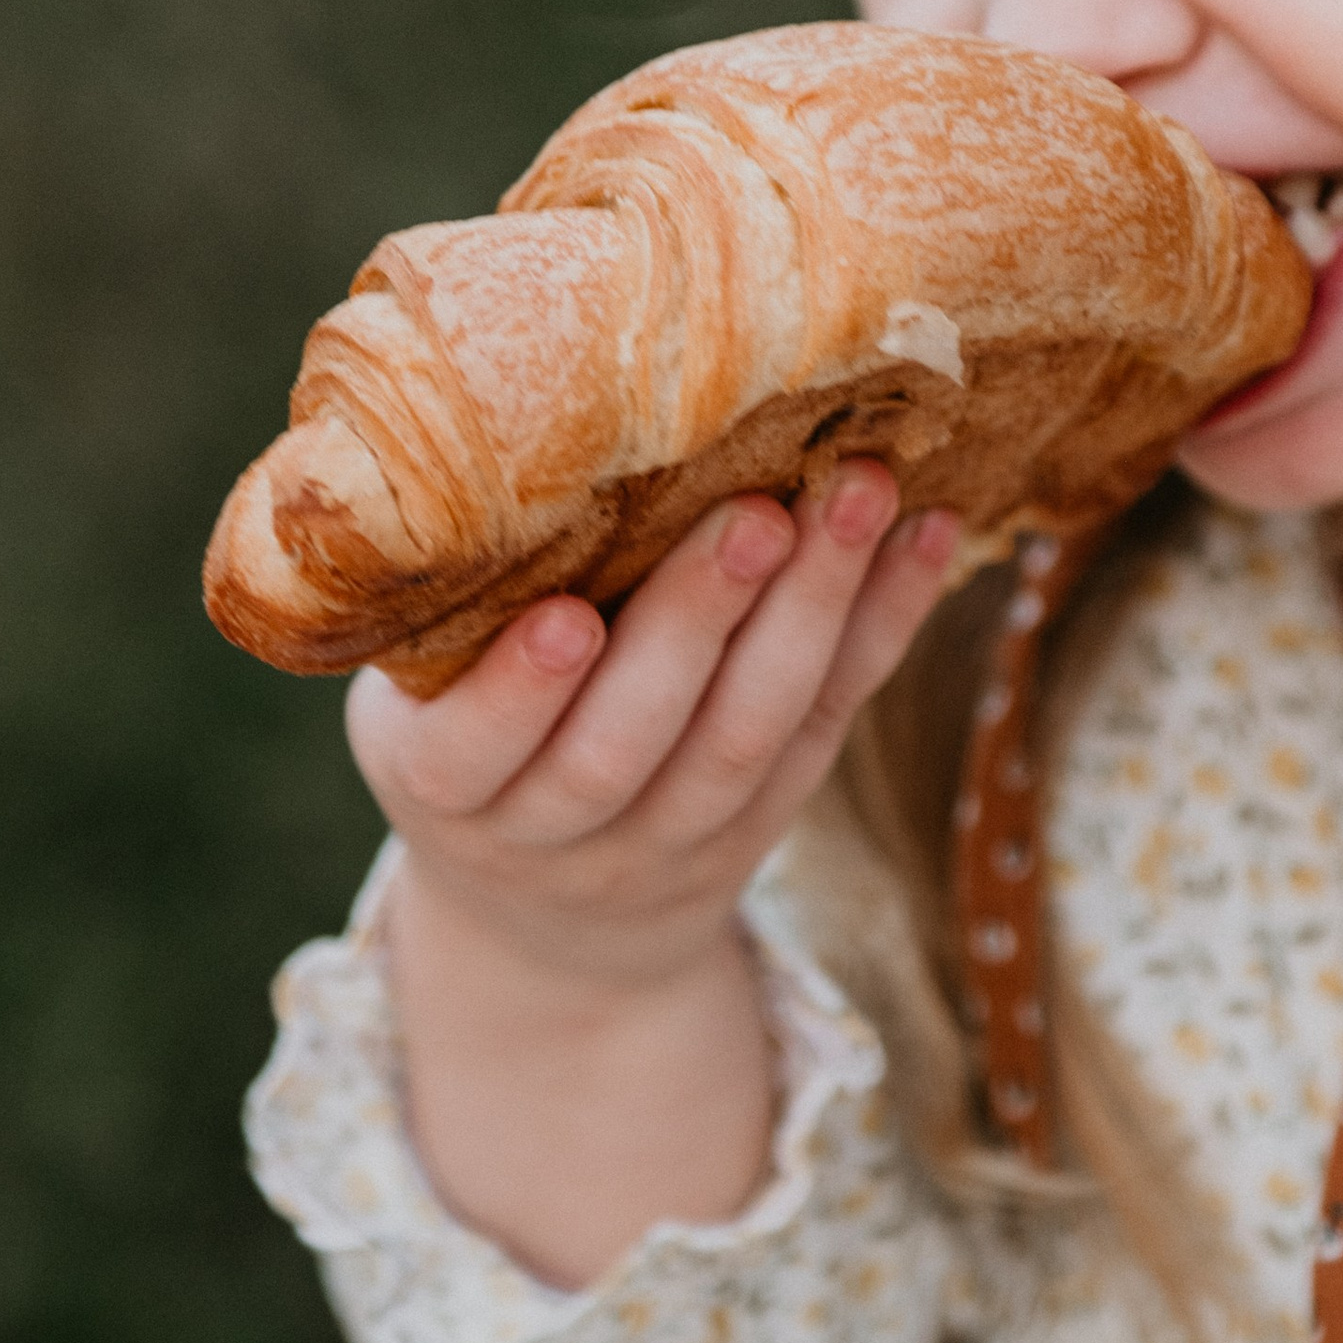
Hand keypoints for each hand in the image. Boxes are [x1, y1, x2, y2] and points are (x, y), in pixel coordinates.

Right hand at [342, 466, 959, 1274]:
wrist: (551, 927)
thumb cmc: (472, 743)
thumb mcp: (417, 699)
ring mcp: (671, 840)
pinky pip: (828, 724)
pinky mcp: (767, 820)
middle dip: (697, 623)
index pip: (469, 755)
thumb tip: (514, 415)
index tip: (566, 616)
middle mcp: (554, 833)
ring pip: (747, 739)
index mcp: (442, 787)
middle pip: (629, 745)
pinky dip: (881, 628)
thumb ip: (456, 604)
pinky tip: (925, 536)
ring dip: (812, 612)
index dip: (520, 694)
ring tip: (855, 495)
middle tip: (754, 515)